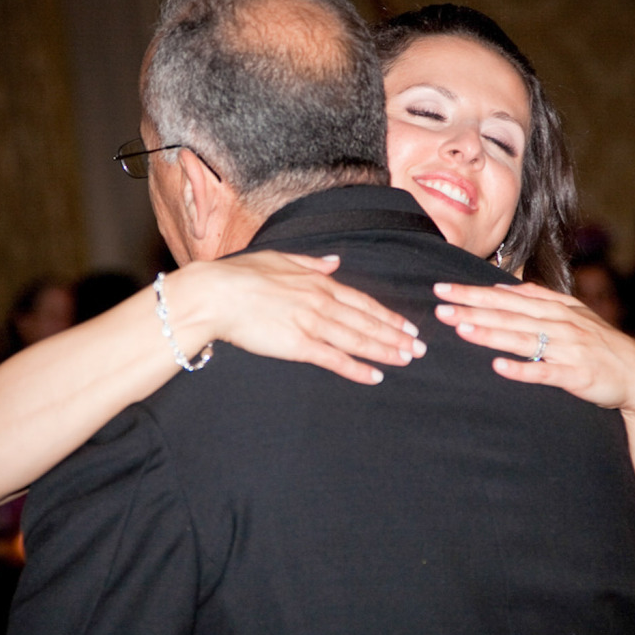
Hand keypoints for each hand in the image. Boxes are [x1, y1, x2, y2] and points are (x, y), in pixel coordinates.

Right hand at [187, 251, 424, 384]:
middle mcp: (322, 302)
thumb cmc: (240, 275)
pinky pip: (335, 359)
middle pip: (367, 322)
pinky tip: (375, 376)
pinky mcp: (298, 345)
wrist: (215, 294)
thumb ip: (311, 263)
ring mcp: (312, 324)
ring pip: (358, 340)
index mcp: (318, 282)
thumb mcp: (280, 259)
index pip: (362, 301)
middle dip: (396, 336)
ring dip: (385, 351)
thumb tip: (334, 262)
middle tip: (419, 348)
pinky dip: (357, 368)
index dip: (388, 315)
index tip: (407, 325)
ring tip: (407, 360)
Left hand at [432, 280, 634, 412]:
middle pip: (508, 314)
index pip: (505, 296)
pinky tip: (499, 367)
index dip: (473, 292)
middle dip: (472, 310)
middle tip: (439, 307)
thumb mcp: (570, 313)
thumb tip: (501, 286)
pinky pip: (545, 371)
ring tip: (462, 330)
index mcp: (553, 307)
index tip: (443, 289)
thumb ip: (537, 299)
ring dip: (490, 334)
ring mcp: (567, 348)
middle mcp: (559, 323)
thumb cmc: (598, 343)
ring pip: (522, 338)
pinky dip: (522, 369)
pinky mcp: (575, 374)